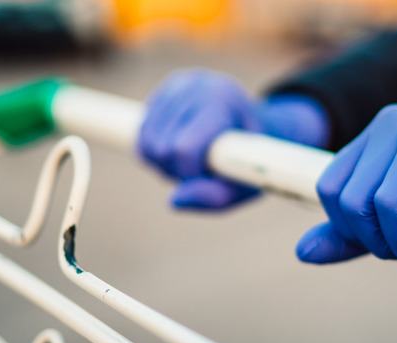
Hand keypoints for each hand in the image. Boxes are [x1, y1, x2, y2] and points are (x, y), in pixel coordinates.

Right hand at [138, 69, 261, 209]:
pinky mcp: (163, 93)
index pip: (184, 147)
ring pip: (146, 143)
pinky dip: (154, 154)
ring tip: (190, 162)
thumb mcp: (248, 183)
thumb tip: (173, 201)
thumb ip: (216, 197)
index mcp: (222, 100)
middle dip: (175, 170)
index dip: (189, 174)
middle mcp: (196, 86)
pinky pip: (141, 136)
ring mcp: (176, 86)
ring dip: (163, 164)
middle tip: (200, 171)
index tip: (206, 177)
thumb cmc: (252, 158)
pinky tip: (177, 152)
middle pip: (161, 147)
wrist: (255, 125)